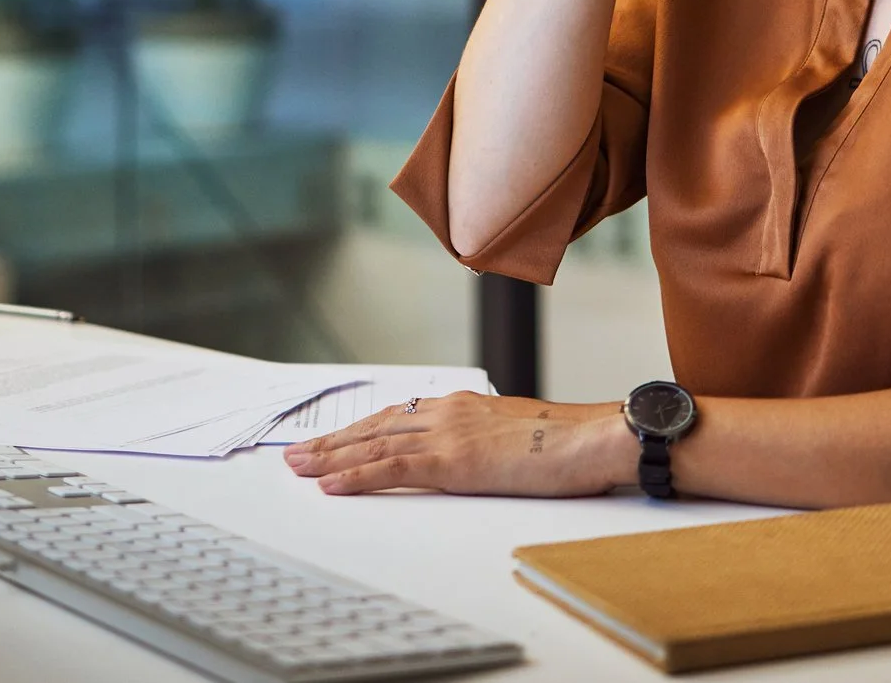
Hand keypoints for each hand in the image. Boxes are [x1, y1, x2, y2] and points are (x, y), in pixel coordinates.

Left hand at [283, 393, 632, 496]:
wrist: (595, 437)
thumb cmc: (570, 442)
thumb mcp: (518, 436)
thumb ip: (488, 441)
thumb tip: (476, 456)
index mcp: (464, 405)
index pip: (398, 416)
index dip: (360, 429)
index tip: (333, 439)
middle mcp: (448, 412)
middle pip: (376, 425)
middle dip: (333, 440)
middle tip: (296, 452)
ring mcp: (448, 433)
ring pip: (374, 443)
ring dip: (331, 456)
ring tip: (298, 467)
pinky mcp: (453, 460)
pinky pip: (392, 467)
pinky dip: (356, 475)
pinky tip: (330, 483)